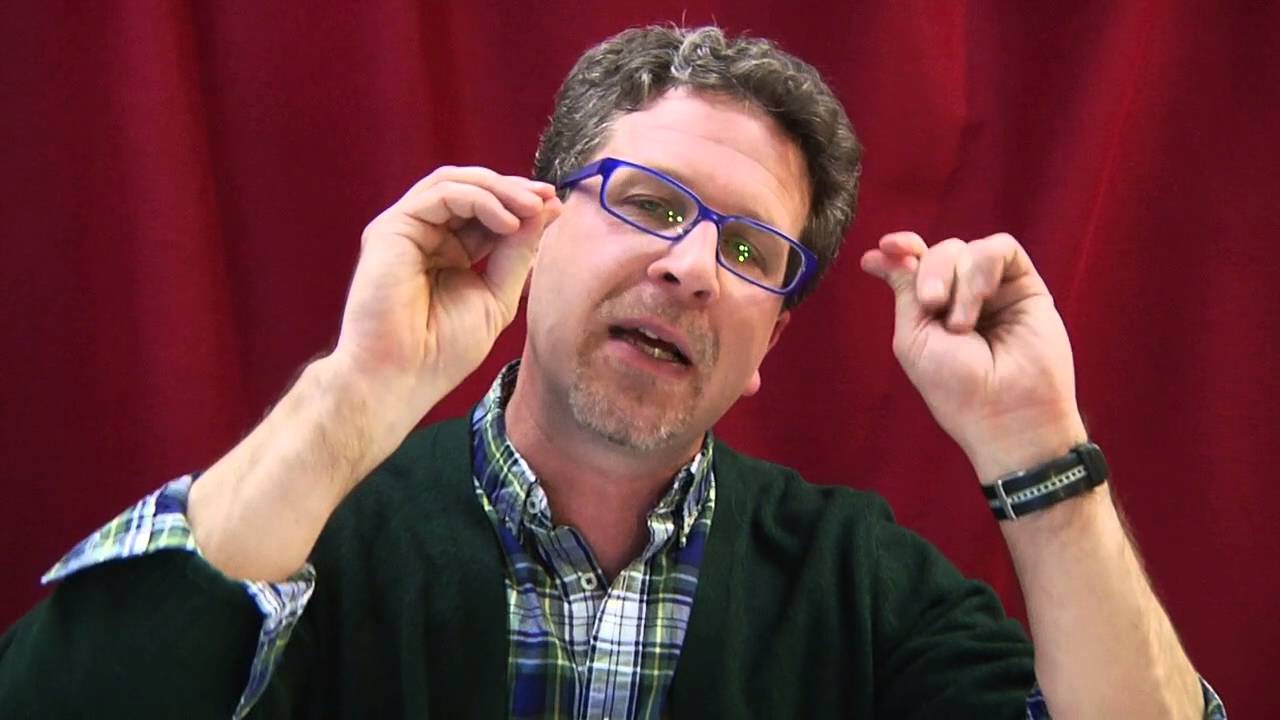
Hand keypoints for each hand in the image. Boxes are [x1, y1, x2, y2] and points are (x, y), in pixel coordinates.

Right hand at [332, 166, 560, 435]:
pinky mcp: (391, 228)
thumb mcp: (496, 296)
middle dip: (513, 189)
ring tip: (532, 207)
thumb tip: (545, 212)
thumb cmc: (442, 351)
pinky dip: (480, 200)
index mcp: (448, 251)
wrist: (402, 378)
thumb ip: (517, 254)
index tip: (556, 207)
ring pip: (455, 182)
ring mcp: (406, 228)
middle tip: (549, 198)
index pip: (486, 212)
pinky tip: (508, 222)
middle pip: (471, 189)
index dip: (520, 205)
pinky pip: (442, 194)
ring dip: (500, 189)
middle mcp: (426, 235)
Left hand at [860, 232, 1086, 482]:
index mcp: (930, 310)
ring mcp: (994, 290)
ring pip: (967, 248)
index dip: (901, 248)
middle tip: (932, 304)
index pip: (914, 263)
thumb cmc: (955, 387)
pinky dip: (984, 266)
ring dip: (957, 281)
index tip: (887, 245)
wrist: (1006, 410)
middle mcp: (961, 296)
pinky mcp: (1025, 286)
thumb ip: (904, 289)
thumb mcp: (914, 336)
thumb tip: (880, 252)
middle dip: (930, 272)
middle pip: (938, 252)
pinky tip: (984, 295)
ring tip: (963, 323)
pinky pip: (1001, 248)